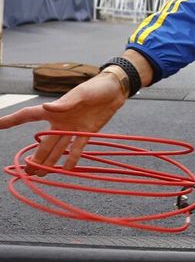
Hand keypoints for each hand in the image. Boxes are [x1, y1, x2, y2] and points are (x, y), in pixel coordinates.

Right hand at [0, 71, 127, 175]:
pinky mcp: (87, 132)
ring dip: (50, 161)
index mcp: (53, 110)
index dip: (11, 121)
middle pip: (44, 142)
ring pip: (58, 148)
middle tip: (28, 170)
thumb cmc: (95, 88)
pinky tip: (66, 169)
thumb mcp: (80, 94)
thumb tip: (47, 107)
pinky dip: (72, 158)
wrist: (115, 91)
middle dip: (36, 157)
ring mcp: (73, 128)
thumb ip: (66, 103)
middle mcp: (60, 121)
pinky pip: (77, 148)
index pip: (28, 115)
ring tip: (41, 174)